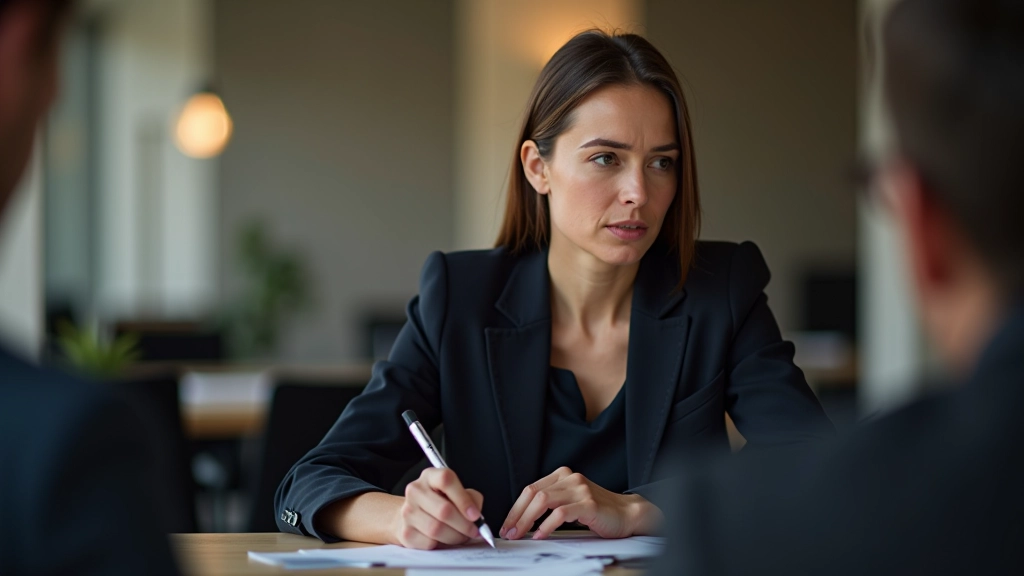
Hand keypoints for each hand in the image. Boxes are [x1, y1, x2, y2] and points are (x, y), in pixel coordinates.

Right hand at [390, 467, 484, 548]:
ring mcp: (407, 511)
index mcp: (430, 476)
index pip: (446, 480)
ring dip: (455, 537)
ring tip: (462, 536)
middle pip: (443, 510)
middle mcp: (416, 490)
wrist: (414, 515)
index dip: (463, 499)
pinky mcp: (405, 532)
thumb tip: (477, 517)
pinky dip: (441, 545)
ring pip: (436, 529)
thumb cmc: (441, 502)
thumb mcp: (458, 493)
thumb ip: (471, 499)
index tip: (475, 515)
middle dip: (464, 524)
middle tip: (474, 531)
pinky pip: (428, 542)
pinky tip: (445, 539)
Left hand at [500, 466, 660, 539]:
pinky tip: (540, 535)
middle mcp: (570, 478)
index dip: (515, 508)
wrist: (627, 514)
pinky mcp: (588, 503)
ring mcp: (580, 489)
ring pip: (543, 501)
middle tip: (509, 532)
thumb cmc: (599, 511)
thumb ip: (552, 503)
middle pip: (533, 494)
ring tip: (520, 534)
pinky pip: (560, 513)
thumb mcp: (571, 502)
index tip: (507, 524)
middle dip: (517, 515)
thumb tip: (523, 520)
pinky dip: (546, 526)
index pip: (530, 489)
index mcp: (563, 475)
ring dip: (527, 520)